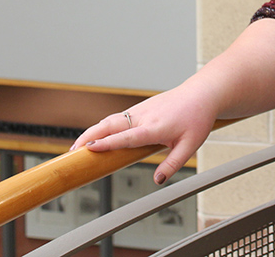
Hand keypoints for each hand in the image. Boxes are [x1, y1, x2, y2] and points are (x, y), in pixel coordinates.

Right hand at [70, 80, 218, 183]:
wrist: (202, 94)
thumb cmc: (197, 118)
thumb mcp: (191, 145)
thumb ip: (173, 164)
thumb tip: (158, 180)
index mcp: (155, 127)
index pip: (126, 136)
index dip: (107, 143)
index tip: (89, 150)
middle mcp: (144, 116)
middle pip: (110, 125)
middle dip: (89, 136)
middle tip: (73, 152)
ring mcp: (141, 110)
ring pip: (111, 119)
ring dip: (93, 131)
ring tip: (78, 147)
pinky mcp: (140, 107)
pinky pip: (118, 117)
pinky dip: (103, 126)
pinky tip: (95, 137)